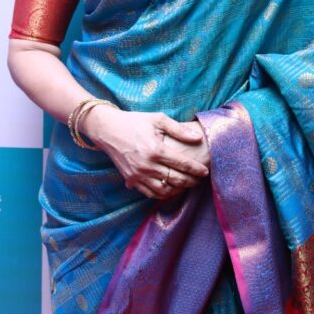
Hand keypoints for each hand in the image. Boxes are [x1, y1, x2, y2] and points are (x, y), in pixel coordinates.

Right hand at [82, 108, 209, 198]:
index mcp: (156, 149)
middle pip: (176, 179)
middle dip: (191, 181)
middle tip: (199, 179)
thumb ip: (179, 129)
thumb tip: (198, 137)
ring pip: (164, 190)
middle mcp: (148, 165)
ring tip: (186, 184)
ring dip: (178, 189)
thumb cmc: (135, 122)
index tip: (205, 171)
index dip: (197, 169)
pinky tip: (170, 188)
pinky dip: (162, 194)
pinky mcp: (131, 179)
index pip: (183, 164)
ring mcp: (138, 175)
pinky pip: (150, 193)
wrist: (108, 130)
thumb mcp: (158, 119)